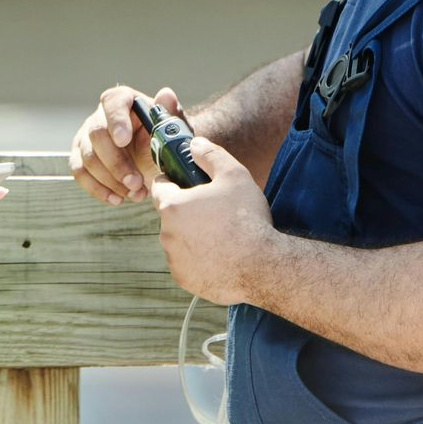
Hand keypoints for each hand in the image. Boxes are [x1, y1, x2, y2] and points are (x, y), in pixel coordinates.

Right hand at [69, 84, 185, 205]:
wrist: (157, 158)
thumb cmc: (164, 139)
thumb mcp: (174, 127)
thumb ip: (172, 112)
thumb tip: (166, 94)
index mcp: (124, 101)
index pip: (114, 102)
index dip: (116, 120)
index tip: (124, 140)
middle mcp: (101, 116)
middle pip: (97, 135)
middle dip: (117, 163)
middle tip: (137, 183)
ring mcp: (87, 137)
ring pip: (88, 158)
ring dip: (111, 181)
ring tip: (136, 194)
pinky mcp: (80, 157)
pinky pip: (80, 173)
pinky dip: (98, 189)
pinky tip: (117, 199)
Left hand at [151, 136, 274, 305]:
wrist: (263, 266)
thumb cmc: (247, 218)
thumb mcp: (234, 175)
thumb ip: (210, 155)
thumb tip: (194, 144)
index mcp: (172, 206)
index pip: (159, 186)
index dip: (172, 181)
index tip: (186, 183)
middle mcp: (166, 234)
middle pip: (170, 215)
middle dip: (187, 211)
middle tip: (214, 211)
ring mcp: (173, 259)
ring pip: (177, 240)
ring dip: (191, 236)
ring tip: (220, 235)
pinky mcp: (184, 279)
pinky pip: (186, 263)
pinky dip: (197, 259)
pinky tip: (219, 256)